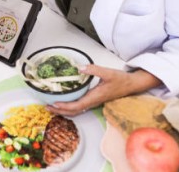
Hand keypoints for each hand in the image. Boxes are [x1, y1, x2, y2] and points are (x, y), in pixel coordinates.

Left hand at [46, 65, 161, 115]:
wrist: (132, 85)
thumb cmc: (121, 79)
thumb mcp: (108, 72)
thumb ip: (94, 69)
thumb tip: (80, 67)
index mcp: (95, 97)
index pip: (77, 105)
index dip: (65, 106)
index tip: (54, 103)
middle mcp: (93, 102)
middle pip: (74, 111)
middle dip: (60, 111)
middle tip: (47, 106)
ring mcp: (93, 102)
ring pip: (76, 110)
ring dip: (63, 110)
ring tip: (52, 106)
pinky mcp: (94, 100)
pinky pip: (80, 107)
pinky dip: (70, 107)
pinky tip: (64, 102)